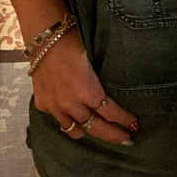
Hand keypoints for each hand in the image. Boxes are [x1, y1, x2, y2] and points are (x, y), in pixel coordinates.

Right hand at [30, 29, 137, 144]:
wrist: (45, 37)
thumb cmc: (74, 41)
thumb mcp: (94, 58)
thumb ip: (100, 79)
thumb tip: (113, 90)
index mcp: (87, 90)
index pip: (110, 112)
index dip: (123, 120)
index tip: (134, 124)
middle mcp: (71, 103)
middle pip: (95, 127)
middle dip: (113, 134)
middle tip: (127, 140)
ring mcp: (55, 106)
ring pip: (74, 129)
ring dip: (89, 131)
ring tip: (99, 133)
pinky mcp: (42, 104)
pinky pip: (58, 120)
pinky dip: (68, 122)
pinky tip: (74, 120)